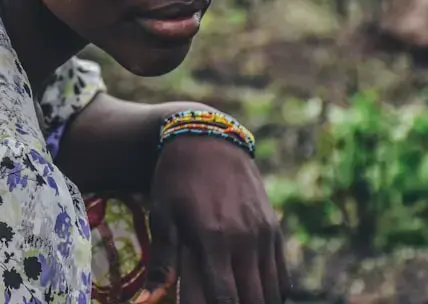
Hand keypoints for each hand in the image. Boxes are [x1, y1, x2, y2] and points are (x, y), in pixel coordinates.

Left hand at [134, 135, 289, 303]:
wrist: (208, 141)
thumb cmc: (176, 181)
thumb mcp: (162, 216)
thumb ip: (162, 262)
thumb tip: (146, 301)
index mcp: (210, 238)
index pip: (221, 299)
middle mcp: (242, 240)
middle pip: (249, 301)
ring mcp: (262, 236)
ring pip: (269, 294)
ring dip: (253, 303)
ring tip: (234, 301)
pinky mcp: (274, 231)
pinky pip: (282, 278)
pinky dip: (271, 295)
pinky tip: (252, 295)